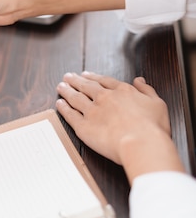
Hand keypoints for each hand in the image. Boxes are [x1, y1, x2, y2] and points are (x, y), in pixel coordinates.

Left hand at [56, 72, 183, 181]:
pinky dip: (63, 108)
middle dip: (75, 80)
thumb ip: (146, 90)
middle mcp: (104, 98)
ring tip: (60, 86)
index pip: (104, 81)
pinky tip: (59, 104)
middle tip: (67, 76)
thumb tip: (139, 80)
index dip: (93, 77)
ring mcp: (92, 112)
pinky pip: (70, 115)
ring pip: (75, 98)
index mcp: (122, 91)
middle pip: (86, 86)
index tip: (85, 74)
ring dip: (66, 91)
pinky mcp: (83, 126)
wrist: (141, 143)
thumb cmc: (152, 127)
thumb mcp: (157, 103)